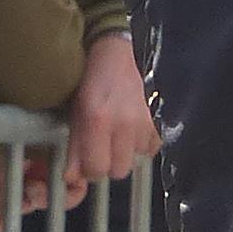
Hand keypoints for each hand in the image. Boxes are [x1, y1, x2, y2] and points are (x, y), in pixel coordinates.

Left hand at [60, 33, 157, 208]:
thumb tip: (71, 179)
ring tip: (119, 129)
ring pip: (136, 160)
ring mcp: (146, 121)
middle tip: (103, 145)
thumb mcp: (76, 112)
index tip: (89, 159)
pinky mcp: (161, 119)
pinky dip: (143, 142)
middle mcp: (124, 122)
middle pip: (118, 171)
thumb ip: (74, 148)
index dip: (90, 169)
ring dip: (127, 151)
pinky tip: (134, 125)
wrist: (119, 51)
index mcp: (97, 119)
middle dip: (109, 162)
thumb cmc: (94, 80)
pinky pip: (152, 147)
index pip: (96, 170)